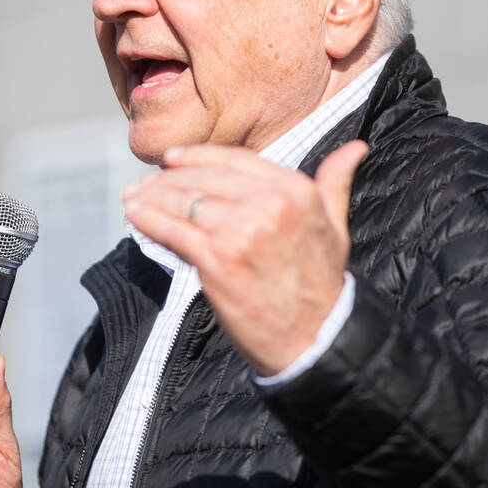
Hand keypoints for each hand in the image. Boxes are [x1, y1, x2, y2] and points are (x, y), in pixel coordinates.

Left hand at [122, 140, 367, 375]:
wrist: (314, 338)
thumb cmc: (321, 284)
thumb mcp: (335, 226)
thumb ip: (334, 183)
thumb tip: (355, 149)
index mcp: (296, 189)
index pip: (235, 162)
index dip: (198, 158)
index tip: (172, 160)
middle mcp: (269, 203)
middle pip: (205, 180)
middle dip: (168, 181)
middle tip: (143, 183)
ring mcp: (241, 230)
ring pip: (185, 204)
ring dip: (152, 199)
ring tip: (132, 197)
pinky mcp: (217, 260)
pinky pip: (174, 232)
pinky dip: (149, 222)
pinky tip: (134, 215)